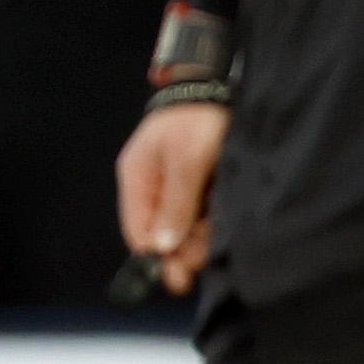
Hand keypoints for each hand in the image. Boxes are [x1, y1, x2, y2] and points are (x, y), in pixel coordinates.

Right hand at [117, 99, 228, 295]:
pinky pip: (202, 216)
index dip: (155, 256)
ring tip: (220, 238)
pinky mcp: (198, 186)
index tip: (176, 277)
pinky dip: (212, 223)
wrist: (219, 86)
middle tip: (204, 260)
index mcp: (138, 179)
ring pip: (185, 228)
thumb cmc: (196, 119)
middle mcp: (154, 188)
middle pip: (162, 234)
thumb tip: (162, 247)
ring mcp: (176, 188)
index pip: (138, 231)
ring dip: (201, 237)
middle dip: (183, 249)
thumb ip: (175, 204)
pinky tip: (225, 223)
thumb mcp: (186, 161)